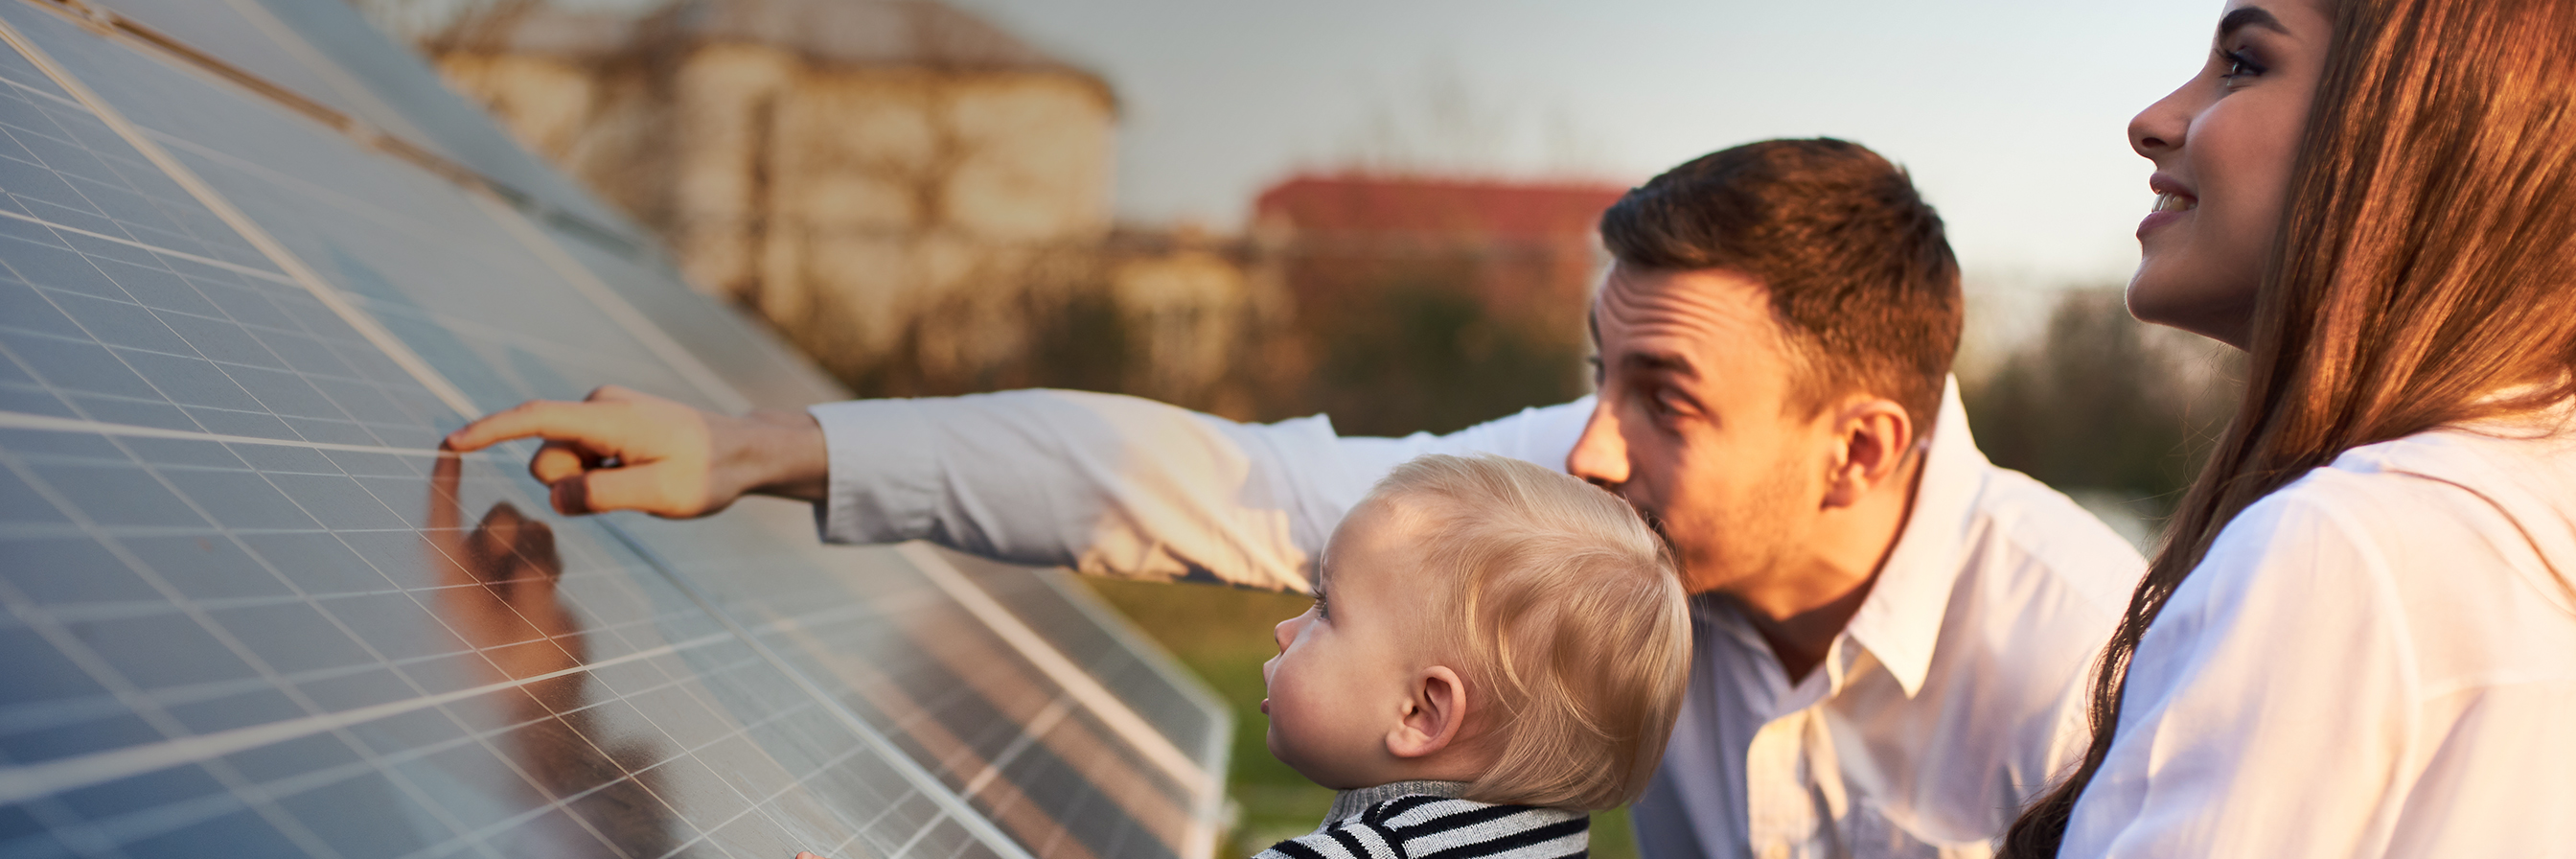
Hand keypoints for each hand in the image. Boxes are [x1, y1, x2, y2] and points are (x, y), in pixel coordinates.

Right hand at [442, 385, 826, 517]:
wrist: (742, 451)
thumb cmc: (709, 473)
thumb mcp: (664, 495)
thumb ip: (605, 495)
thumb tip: (554, 495)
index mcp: (611, 418)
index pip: (537, 419)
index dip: (490, 431)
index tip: (450, 442)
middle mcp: (600, 406)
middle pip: (546, 457)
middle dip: (569, 485)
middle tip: (631, 489)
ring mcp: (602, 414)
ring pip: (561, 464)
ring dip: (588, 483)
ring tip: (642, 481)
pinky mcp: (606, 426)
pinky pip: (579, 461)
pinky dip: (597, 477)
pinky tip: (639, 475)